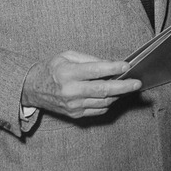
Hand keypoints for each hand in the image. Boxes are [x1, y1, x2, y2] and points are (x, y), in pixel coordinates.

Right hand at [21, 51, 141, 118]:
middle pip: (103, 90)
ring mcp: (73, 106)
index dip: (112, 69)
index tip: (126, 66)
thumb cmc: (52, 68)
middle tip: (137, 83)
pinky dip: (108, 102)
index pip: (95, 71)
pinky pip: (98, 109)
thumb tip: (110, 64)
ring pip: (103, 101)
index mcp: (68, 73)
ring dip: (118, 94)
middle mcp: (71, 91)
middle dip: (123, 86)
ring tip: (128, 86)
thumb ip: (89, 59)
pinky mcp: (75, 115)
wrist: (33, 89)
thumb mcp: (67, 55)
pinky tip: (114, 94)